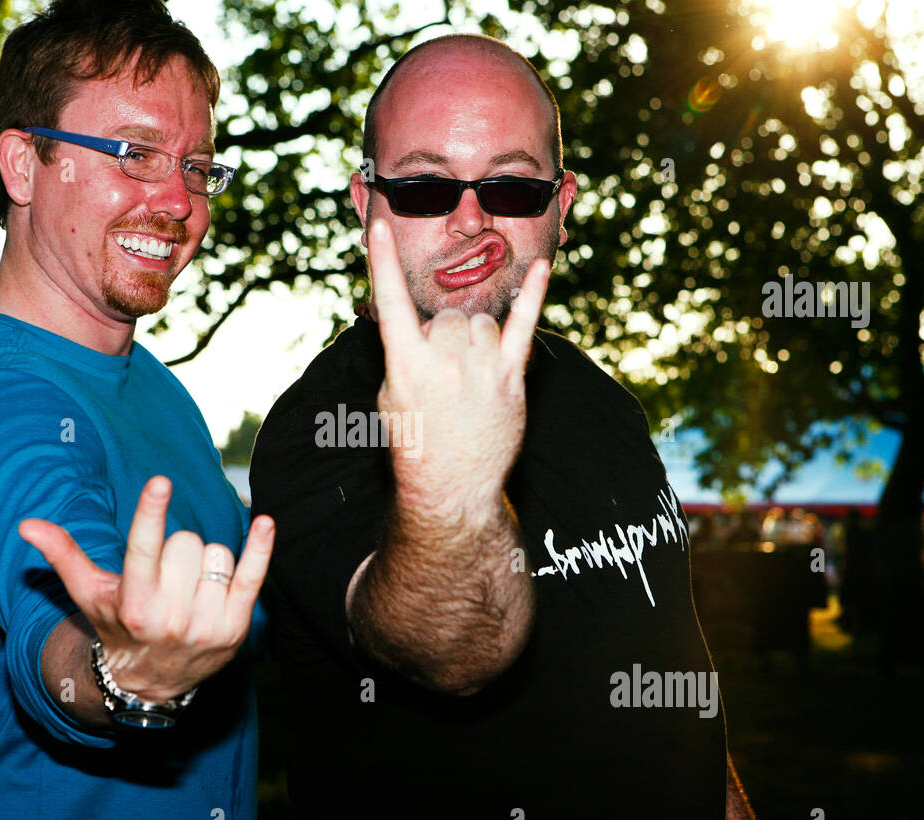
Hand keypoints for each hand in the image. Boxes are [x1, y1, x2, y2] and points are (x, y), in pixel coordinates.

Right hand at [19, 476, 272, 701]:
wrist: (152, 683)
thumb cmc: (118, 626)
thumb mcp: (89, 595)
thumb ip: (64, 556)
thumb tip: (27, 524)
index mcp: (134, 604)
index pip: (144, 550)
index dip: (151, 513)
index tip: (160, 482)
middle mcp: (171, 616)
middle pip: (186, 543)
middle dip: (177, 550)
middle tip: (166, 577)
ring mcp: (206, 623)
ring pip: (216, 554)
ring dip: (205, 563)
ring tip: (189, 589)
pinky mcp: (236, 627)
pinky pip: (253, 576)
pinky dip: (260, 549)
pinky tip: (265, 523)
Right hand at [368, 218, 548, 515]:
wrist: (452, 489)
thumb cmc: (415, 444)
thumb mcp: (389, 399)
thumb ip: (401, 356)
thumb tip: (420, 329)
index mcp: (404, 363)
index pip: (389, 302)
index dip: (381, 262)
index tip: (381, 226)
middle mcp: (443, 359)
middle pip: (445, 315)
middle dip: (442, 336)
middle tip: (441, 376)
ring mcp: (480, 366)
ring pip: (478, 321)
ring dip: (472, 340)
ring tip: (466, 378)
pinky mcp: (510, 376)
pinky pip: (523, 325)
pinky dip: (534, 294)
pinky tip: (542, 267)